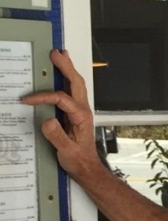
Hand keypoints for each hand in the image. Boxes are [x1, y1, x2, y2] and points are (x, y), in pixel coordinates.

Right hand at [21, 49, 104, 181]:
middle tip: (56, 53)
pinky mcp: (75, 113)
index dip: (43, 97)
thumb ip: (57, 137)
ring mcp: (80, 110)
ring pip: (75, 84)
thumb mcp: (67, 151)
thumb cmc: (79, 160)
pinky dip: (65, 78)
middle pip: (75, 82)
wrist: (87, 167)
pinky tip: (60, 73)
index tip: (27, 101)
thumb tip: (48, 120)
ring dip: (68, 69)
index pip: (61, 99)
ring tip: (60, 54)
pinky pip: (70, 91)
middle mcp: (82, 110)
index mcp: (81, 117)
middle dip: (65, 66)